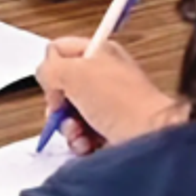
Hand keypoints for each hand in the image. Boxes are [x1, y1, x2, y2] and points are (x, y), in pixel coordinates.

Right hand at [37, 36, 185, 155]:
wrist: (151, 136)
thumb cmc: (122, 102)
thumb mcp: (74, 74)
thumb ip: (49, 68)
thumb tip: (43, 75)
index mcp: (98, 51)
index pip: (59, 50)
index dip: (51, 69)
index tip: (56, 85)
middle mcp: (103, 75)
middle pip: (62, 86)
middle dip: (58, 105)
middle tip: (65, 111)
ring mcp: (107, 102)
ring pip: (70, 114)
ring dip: (68, 127)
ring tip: (79, 132)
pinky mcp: (110, 127)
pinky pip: (82, 134)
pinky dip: (80, 142)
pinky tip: (87, 144)